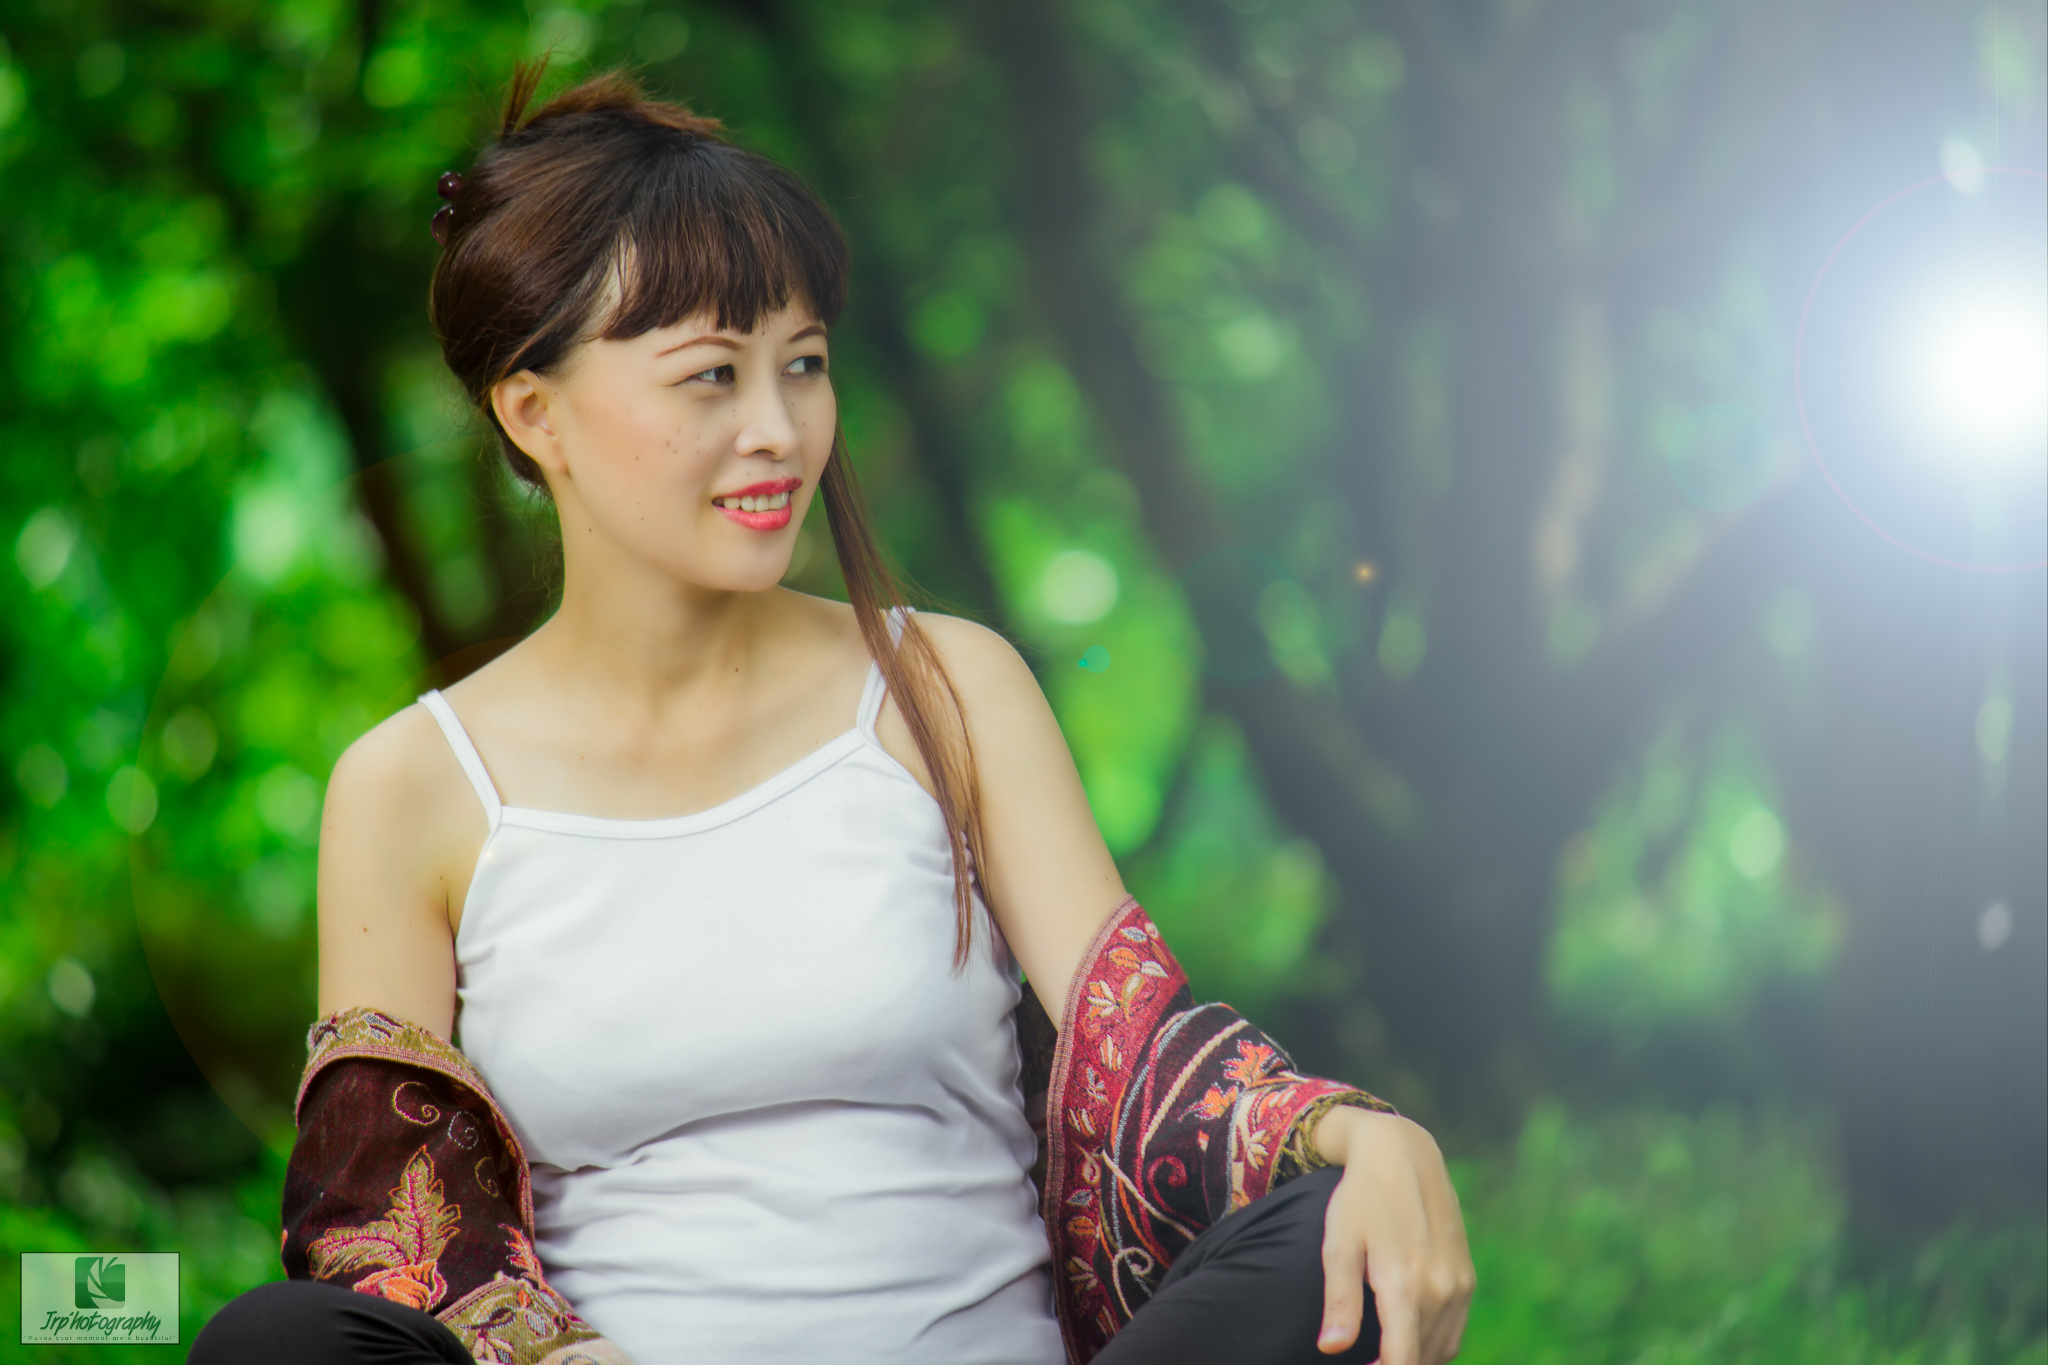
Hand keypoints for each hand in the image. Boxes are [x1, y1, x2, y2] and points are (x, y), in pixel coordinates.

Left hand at [1312, 1106, 1473, 1362]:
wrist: (1403, 1155)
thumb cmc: (1360, 1198)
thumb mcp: (1339, 1244)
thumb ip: (1340, 1301)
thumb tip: (1331, 1349)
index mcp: (1405, 1285)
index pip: (1402, 1361)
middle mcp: (1440, 1290)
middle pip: (1420, 1359)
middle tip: (1365, 1361)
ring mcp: (1460, 1285)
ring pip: (1440, 1351)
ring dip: (1414, 1358)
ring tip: (1382, 1354)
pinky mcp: (1467, 1278)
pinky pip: (1454, 1332)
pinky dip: (1433, 1346)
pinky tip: (1407, 1340)